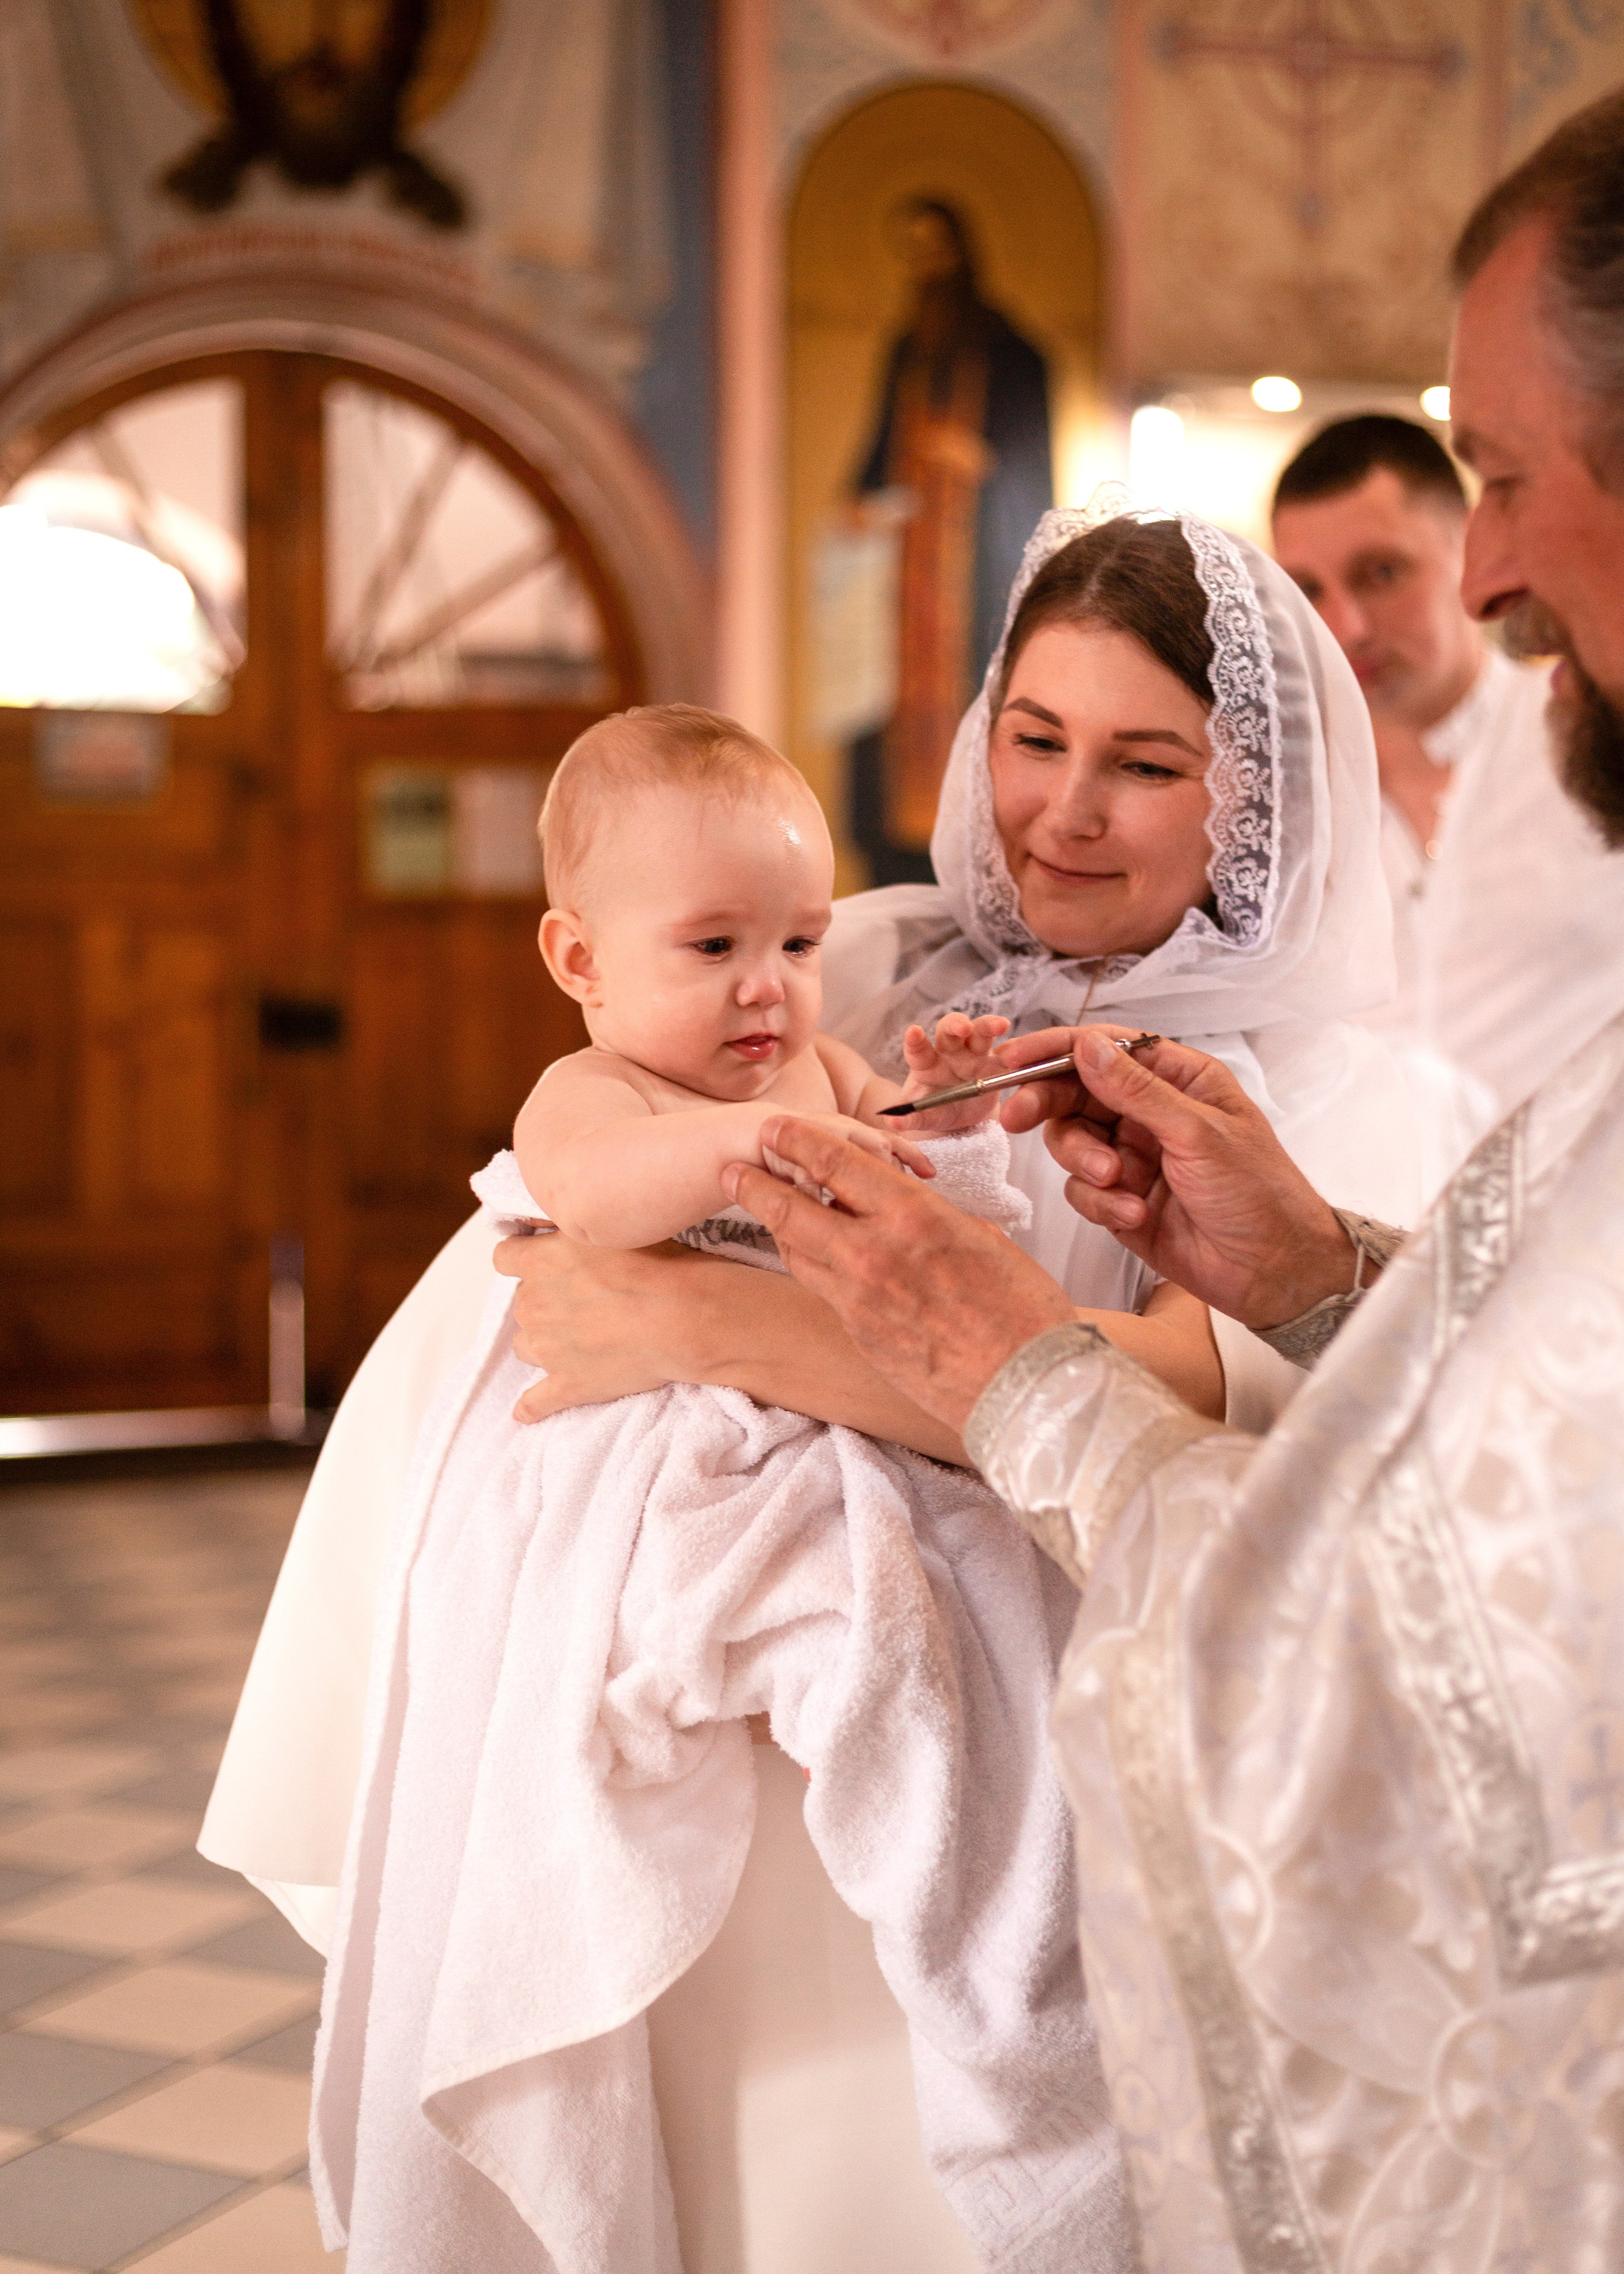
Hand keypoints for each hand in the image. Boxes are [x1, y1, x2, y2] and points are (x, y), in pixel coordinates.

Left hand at [495, 1234, 707, 1422]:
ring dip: (543, 1342)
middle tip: (585, 1301)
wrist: (682, 1317)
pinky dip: (530, 1407)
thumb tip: (550, 1233)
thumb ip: (569, 1232)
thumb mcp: (606, 1227)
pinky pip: (534, 1403)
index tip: (541, 1263)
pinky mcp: (566, 1385)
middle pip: (522, 1302)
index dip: (522, 1259)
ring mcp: (546, 1349)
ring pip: (525, 1345)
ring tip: (579, 1341)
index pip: (505, 1256)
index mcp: (540, 1261)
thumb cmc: (656, 1265)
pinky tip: (527, 1412)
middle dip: (546, 1301)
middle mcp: (533, 1304)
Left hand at [722, 1117, 1074, 1433]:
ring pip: (799, 1255)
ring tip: (768, 1211)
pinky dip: (815, 1268)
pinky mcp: (860, 1338)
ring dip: (780, 1228)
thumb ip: (928, 1217)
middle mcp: (873, 1255)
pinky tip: (817, 1260)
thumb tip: (902, 1209)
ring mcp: (860, 1302)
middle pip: (792, 1211)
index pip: (837, 1164)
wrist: (1028, 1386)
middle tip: (732, 1170)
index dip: (797, 1141)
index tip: (774, 1127)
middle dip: (755, 1186)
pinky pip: (824, 1292)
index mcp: (911, 1216)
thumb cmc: (1022, 1308)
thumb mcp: (980, 1237)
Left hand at [897, 1013, 1011, 1129]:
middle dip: (957, 1025)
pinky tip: (1025, 1050)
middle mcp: (950, 1053)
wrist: (960, 1118)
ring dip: (988, 1026)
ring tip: (1000, 1025)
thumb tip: (892, 1120)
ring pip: (981, 1032)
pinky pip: (1008, 1052)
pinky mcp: (997, 1064)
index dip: (916, 1040)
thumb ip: (910, 1117)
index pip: (918, 1048)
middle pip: (951, 1030)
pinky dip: (1016, 1050)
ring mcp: (975, 1055)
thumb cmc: (935, 1110)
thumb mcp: (924, 1117)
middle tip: (963, 1028)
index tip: (913, 1032)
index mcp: (927, 1063)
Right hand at [998, 1026, 1356, 1329]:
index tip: (1012, 1060)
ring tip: (1115, 1182)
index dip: (1055, 1049)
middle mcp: (1151, 1112)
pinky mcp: (1121, 1201)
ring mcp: (1133, 1157)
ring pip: (1071, 1143)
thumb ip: (1136, 1090)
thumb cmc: (1259, 1193)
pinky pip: (1083, 1191)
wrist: (1274, 1272)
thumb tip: (1086, 1045)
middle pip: (1075, 1092)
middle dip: (1045, 1105)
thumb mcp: (1198, 1132)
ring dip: (1083, 1162)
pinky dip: (1100, 1203)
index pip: (1106, 1049)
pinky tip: (1135, 1214)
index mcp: (1178, 1080)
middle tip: (1016, 1117)